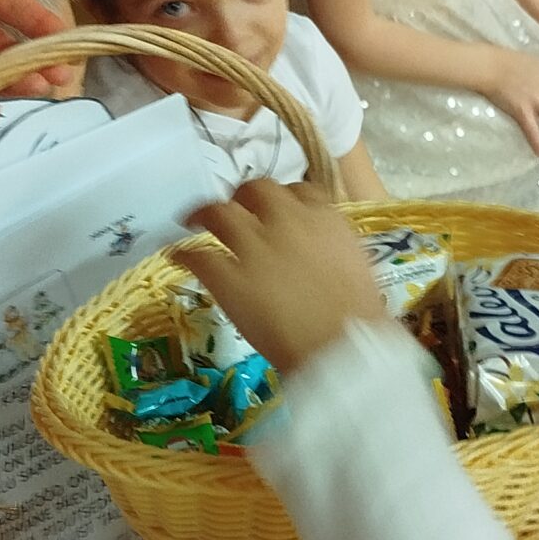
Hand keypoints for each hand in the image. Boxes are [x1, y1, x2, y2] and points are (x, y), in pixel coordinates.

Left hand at [174, 180, 387, 374]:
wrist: (342, 349)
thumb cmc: (360, 319)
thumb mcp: (355, 267)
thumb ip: (331, 248)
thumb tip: (319, 251)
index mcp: (324, 219)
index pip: (299, 190)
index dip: (283, 197)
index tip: (276, 208)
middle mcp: (287, 222)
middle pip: (256, 191)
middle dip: (242, 197)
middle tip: (234, 209)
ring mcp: (254, 248)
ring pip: (219, 214)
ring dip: (203, 214)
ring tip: (192, 221)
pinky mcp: (228, 279)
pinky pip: (199, 256)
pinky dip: (185, 254)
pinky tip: (178, 257)